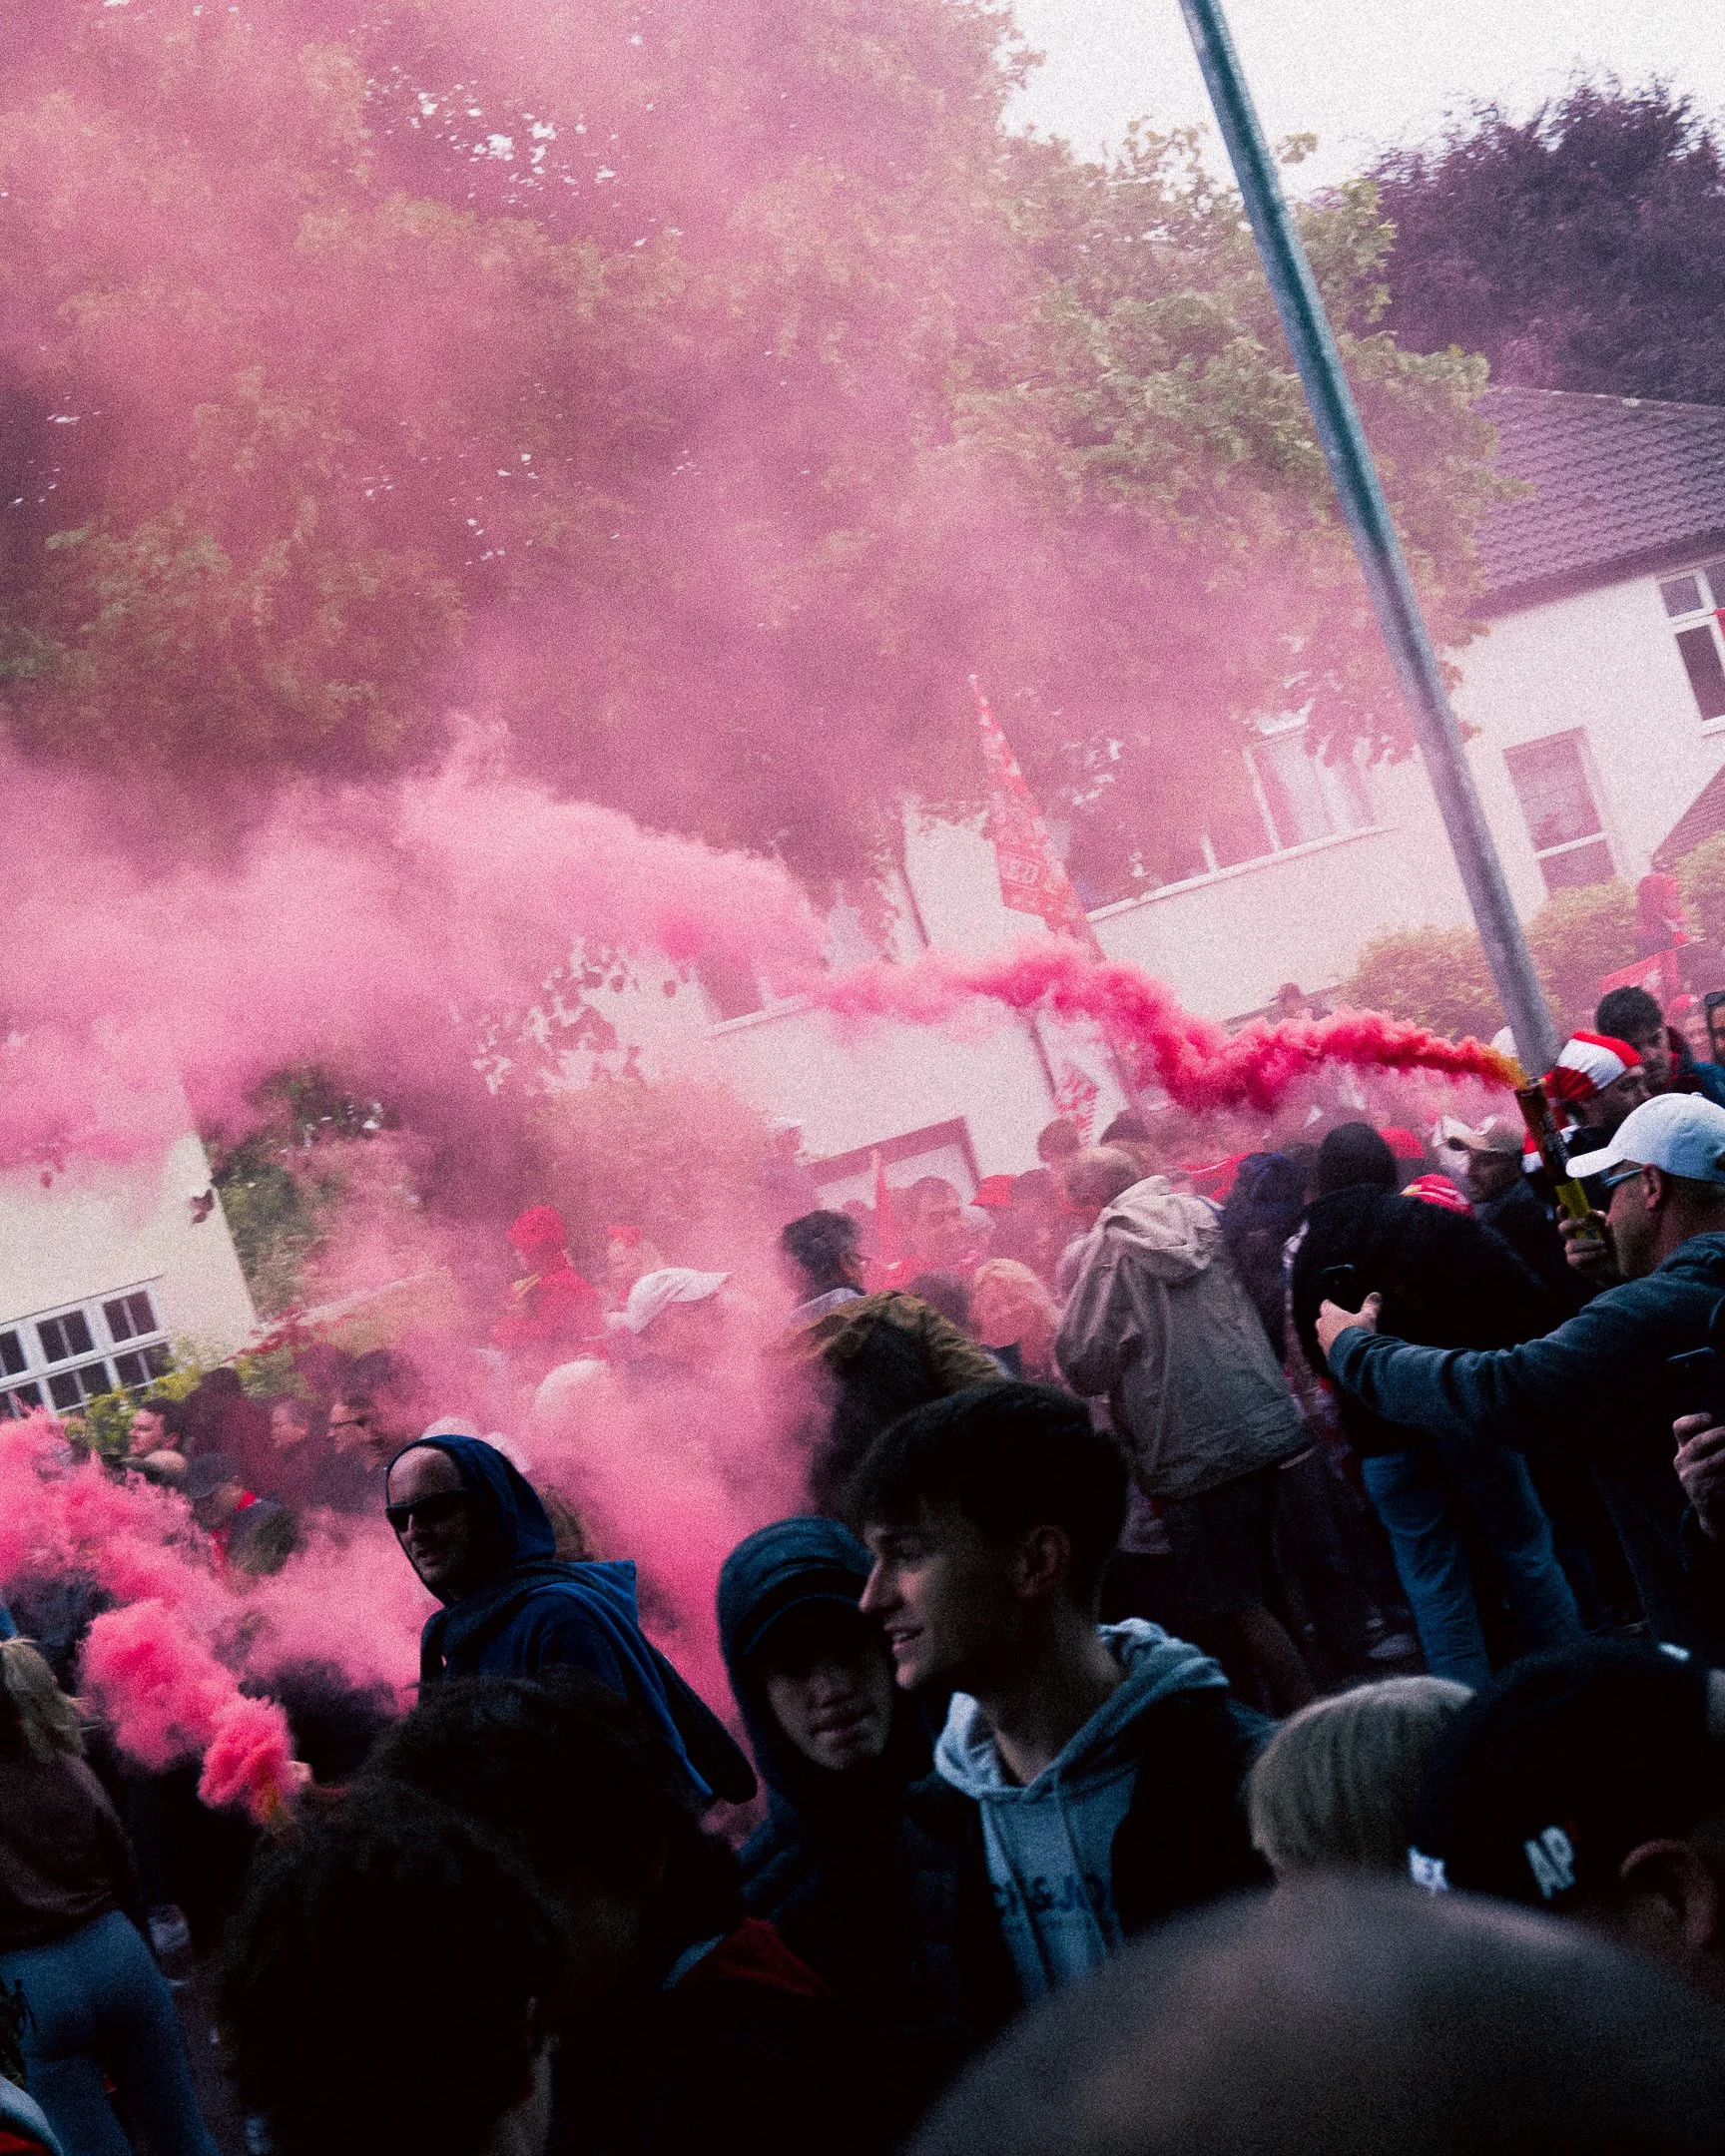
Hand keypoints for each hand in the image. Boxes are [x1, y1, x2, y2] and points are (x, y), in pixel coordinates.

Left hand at [1316, 1292, 1380, 1363]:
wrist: (1353, 1358)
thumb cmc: (1358, 1333)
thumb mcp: (1368, 1317)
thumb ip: (1370, 1306)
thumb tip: (1375, 1295)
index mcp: (1330, 1314)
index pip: (1325, 1305)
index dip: (1329, 1305)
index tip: (1332, 1304)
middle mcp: (1322, 1327)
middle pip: (1321, 1321)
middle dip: (1328, 1321)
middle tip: (1337, 1321)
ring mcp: (1323, 1343)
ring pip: (1322, 1336)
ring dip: (1329, 1336)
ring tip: (1341, 1337)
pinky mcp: (1326, 1356)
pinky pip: (1327, 1349)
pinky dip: (1333, 1348)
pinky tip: (1342, 1351)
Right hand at [1559, 1210, 1618, 1281]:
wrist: (1617, 1265)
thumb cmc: (1610, 1243)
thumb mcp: (1607, 1228)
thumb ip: (1599, 1219)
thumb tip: (1591, 1212)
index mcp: (1578, 1227)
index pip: (1565, 1217)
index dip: (1562, 1211)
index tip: (1564, 1205)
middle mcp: (1572, 1238)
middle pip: (1562, 1228)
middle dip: (1571, 1224)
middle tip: (1584, 1223)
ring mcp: (1572, 1251)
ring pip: (1572, 1245)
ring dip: (1589, 1243)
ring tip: (1603, 1244)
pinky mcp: (1575, 1263)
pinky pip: (1577, 1257)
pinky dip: (1592, 1254)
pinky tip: (1602, 1253)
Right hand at [1675, 1414, 1724, 1541]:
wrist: (1712, 1508)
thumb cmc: (1715, 1473)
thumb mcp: (1711, 1455)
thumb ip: (1718, 1441)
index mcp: (1684, 1447)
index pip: (1681, 1428)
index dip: (1694, 1421)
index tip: (1711, 1418)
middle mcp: (1682, 1462)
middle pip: (1698, 1443)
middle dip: (1718, 1435)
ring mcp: (1690, 1479)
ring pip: (1713, 1462)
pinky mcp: (1702, 1495)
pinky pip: (1720, 1481)